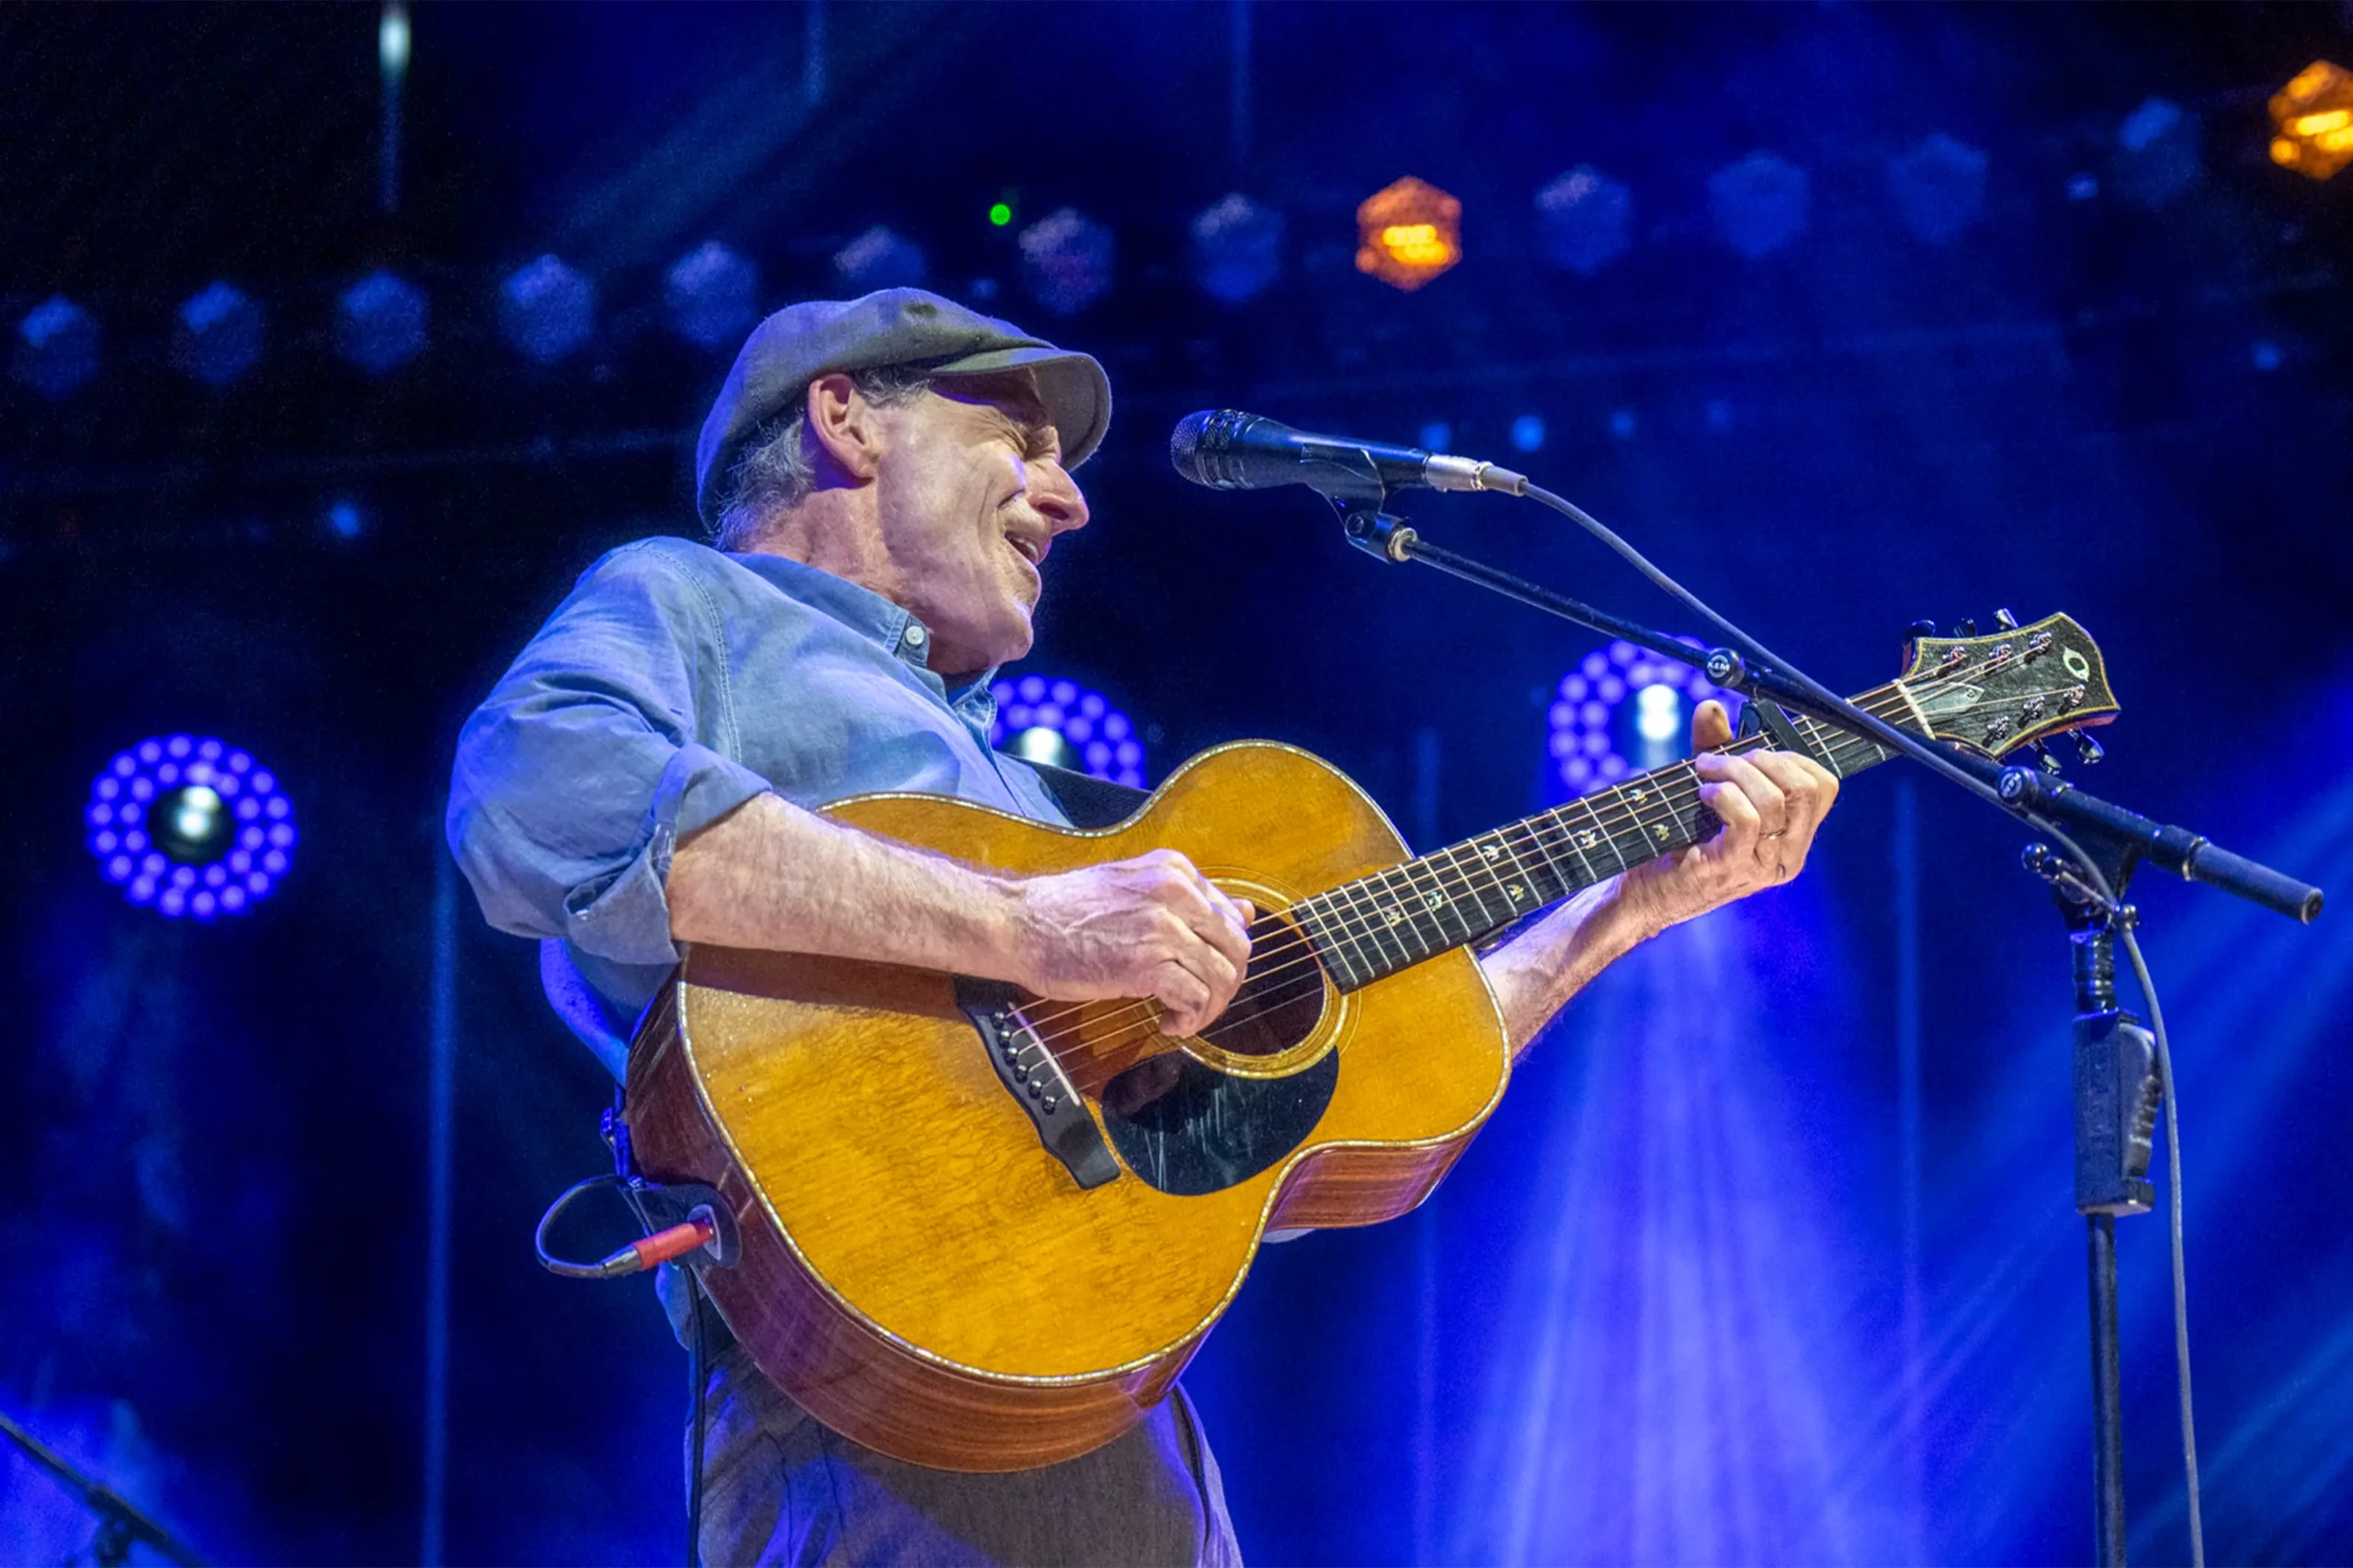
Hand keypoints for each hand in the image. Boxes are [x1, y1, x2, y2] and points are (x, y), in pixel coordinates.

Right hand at [1011, 850, 1255, 1036]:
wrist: (1021, 924)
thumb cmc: (1067, 911)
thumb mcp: (1134, 887)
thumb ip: (1189, 898)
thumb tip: (1246, 912)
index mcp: (1175, 869)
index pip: (1231, 917)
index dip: (1224, 954)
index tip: (1203, 973)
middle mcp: (1175, 892)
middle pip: (1237, 948)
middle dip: (1227, 984)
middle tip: (1202, 1002)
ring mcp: (1163, 928)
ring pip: (1222, 977)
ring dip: (1209, 1008)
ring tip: (1183, 1016)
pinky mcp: (1147, 964)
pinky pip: (1196, 998)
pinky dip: (1190, 1019)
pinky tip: (1168, 1023)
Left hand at [1617, 699, 1838, 936]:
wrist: (1643, 892)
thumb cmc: (1678, 841)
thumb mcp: (1707, 788)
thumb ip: (1715, 749)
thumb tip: (1712, 708)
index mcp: (1793, 838)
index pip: (1823, 787)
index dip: (1791, 757)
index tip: (1752, 753)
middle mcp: (1788, 855)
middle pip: (1807, 788)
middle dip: (1765, 759)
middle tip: (1724, 759)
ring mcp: (1762, 865)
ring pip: (1774, 800)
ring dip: (1735, 772)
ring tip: (1705, 773)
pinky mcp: (1731, 867)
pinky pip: (1746, 819)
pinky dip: (1723, 795)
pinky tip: (1702, 794)